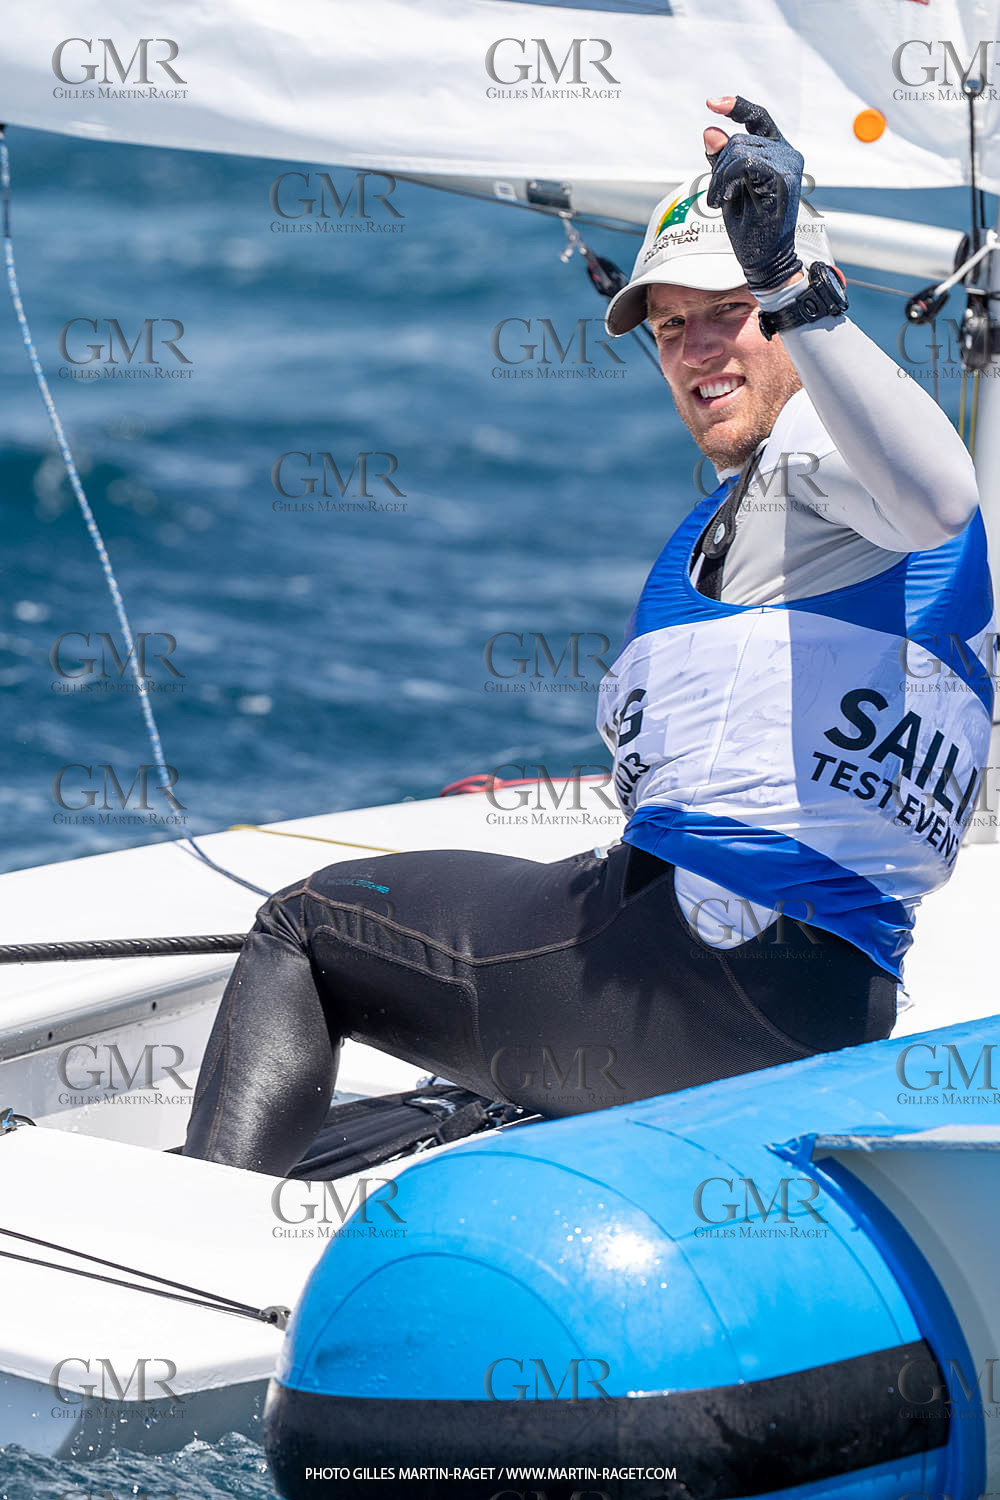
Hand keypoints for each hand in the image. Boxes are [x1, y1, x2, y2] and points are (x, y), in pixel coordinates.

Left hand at [702, 95, 804, 293]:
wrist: (765, 259)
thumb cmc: (749, 226)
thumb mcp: (729, 186)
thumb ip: (721, 159)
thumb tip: (710, 130)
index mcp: (778, 152)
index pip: (758, 119)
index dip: (737, 106)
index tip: (712, 103)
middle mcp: (788, 153)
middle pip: (739, 139)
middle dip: (719, 166)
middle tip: (718, 196)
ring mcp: (788, 164)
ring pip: (738, 150)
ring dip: (720, 177)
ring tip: (722, 201)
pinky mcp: (782, 177)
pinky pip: (742, 163)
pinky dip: (726, 181)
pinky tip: (726, 200)